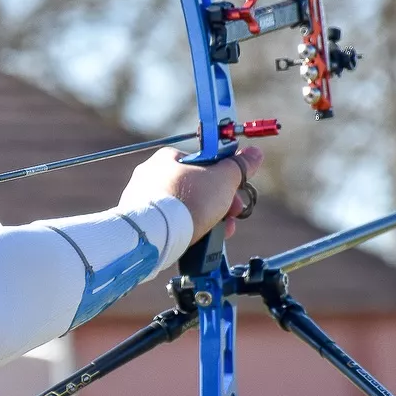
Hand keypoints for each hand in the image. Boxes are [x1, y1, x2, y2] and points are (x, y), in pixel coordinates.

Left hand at [119, 145, 263, 241]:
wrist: (156, 235)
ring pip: (183, 209)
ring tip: (217, 234)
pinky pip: (169, 224)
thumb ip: (239, 166)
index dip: (225, 180)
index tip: (237, 195)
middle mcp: (151, 175)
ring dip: (206, 220)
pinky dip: (185, 231)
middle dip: (218, 205)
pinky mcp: (141, 223)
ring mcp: (142, 200)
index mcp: (168, 158)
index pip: (203, 164)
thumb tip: (255, 154)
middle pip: (194, 189)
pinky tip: (197, 241)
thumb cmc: (188, 201)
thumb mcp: (223, 179)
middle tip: (230, 219)